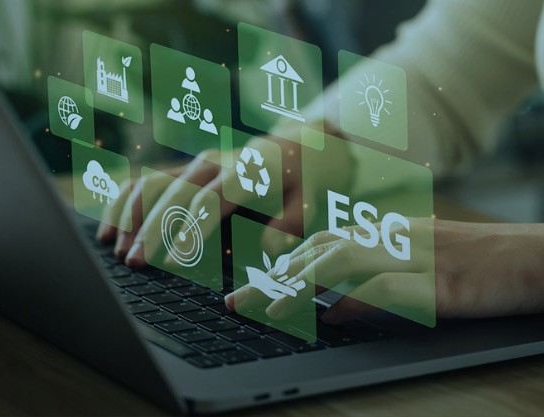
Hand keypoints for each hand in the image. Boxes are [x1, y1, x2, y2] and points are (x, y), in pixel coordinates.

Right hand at [97, 135, 310, 266]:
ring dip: (131, 218)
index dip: (189, 230)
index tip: (172, 260)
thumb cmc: (301, 178)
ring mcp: (194, 165)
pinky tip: (109, 230)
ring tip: (118, 251)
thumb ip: (289, 223)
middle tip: (135, 263)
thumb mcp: (308, 199)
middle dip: (151, 230)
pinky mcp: (183, 170)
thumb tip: (269, 248)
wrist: (295, 144)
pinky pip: (145, 182)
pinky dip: (124, 204)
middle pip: (173, 194)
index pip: (209, 201)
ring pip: (152, 185)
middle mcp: (213, 163)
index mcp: (244, 171)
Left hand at [226, 219, 543, 323]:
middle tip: (241, 301)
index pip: (322, 241)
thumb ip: (374, 280)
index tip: (252, 286)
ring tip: (274, 309)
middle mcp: (395, 238)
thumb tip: (334, 306)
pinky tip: (334, 317)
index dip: (283, 263)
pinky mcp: (440, 282)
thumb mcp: (418, 267)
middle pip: (321, 248)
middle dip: (276, 276)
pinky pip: (388, 287)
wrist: (535, 259)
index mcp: (387, 233)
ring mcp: (417, 256)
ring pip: (345, 259)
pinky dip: (355, 301)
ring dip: (302, 285)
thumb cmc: (478, 265)